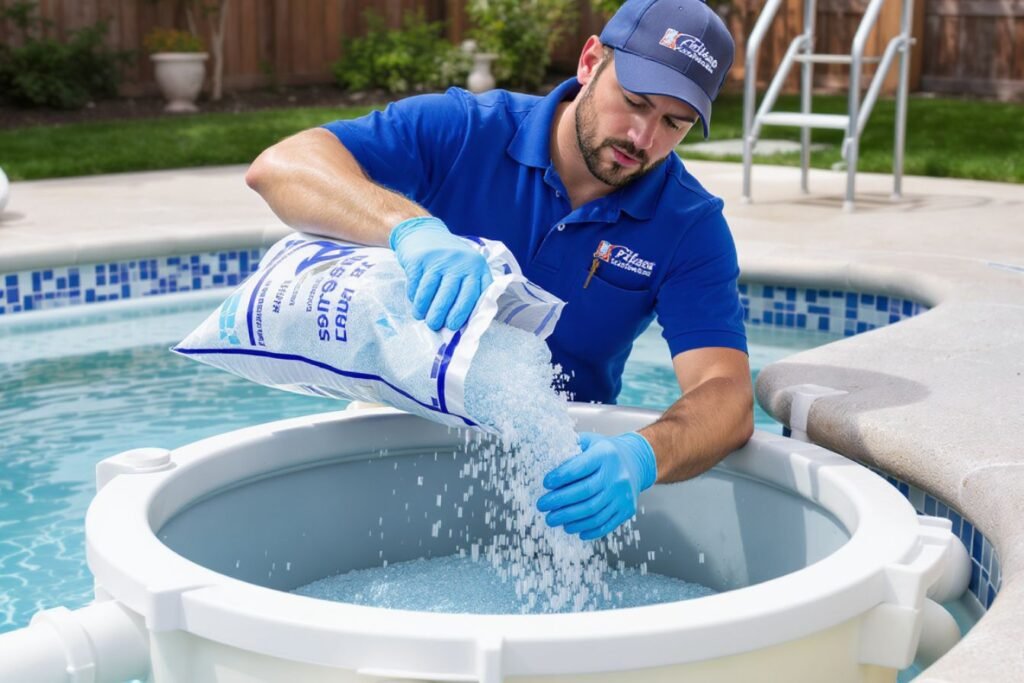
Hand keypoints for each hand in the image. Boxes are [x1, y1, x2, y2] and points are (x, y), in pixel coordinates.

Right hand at [390, 216, 492, 330]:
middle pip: (450, 295)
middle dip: (442, 315)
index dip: (464, 313)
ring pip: (431, 291)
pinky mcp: (420, 259)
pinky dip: (415, 298)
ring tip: (422, 318)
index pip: (475, 294)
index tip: (455, 326)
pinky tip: (416, 304)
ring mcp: (439, 259)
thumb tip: (464, 325)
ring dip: (425, 309)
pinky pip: (416, 285)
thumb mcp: (468, 269)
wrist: (423, 232)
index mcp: (477, 267)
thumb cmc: (450, 260)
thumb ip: (470, 292)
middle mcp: (460, 262)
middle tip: (435, 326)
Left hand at [536, 431, 656, 540]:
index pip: (579, 468)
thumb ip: (570, 449)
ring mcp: (623, 495)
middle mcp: (616, 475)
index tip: (545, 484)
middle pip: (585, 493)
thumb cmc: (605, 453)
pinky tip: (572, 529)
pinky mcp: (627, 510)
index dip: (560, 477)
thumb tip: (545, 461)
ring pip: (593, 512)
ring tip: (552, 519)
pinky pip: (605, 524)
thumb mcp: (589, 442)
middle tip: (542, 506)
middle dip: (559, 501)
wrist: (636, 462)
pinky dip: (587, 530)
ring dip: (569, 519)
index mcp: (605, 455)